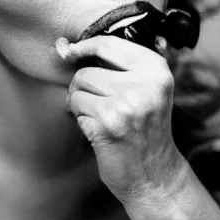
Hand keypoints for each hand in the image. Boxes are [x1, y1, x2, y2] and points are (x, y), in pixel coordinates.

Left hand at [57, 35, 189, 207]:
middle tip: (95, 106)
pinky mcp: (108, 123)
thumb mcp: (146, 91)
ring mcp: (127, 103)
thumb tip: (63, 46)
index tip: (69, 52)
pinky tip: (100, 133)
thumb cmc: (144, 132)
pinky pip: (76, 109)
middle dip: (81, 88)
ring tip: (99, 120)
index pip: (109, 44)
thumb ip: (116, 66)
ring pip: (78, 89)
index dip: (83, 47)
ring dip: (80, 105)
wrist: (155, 175)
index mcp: (156, 69)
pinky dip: (82, 121)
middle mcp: (145, 83)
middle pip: (86, 70)